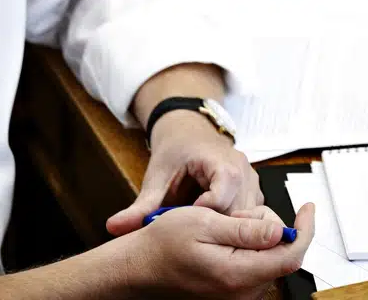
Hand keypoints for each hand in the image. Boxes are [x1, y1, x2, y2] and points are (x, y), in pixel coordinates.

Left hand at [107, 111, 261, 234]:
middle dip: (215, 230)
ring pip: (247, 219)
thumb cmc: (175, 151)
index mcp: (224, 166)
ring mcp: (253, 182)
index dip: (202, 220)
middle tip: (190, 237)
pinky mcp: (253, 192)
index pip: (222, 203)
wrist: (188, 129)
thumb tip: (114, 227)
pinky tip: (213, 230)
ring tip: (201, 234)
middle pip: (238, 215)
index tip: (182, 226)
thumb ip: (140, 207)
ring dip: (224, 229)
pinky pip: (250, 216)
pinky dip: (233, 226)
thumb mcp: (156, 178)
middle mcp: (245, 173)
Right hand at [125, 204, 315, 298]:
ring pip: (266, 257)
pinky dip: (246, 246)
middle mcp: (241, 292)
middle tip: (235, 215)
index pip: (290, 255)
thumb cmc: (163, 244)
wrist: (139, 266)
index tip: (308, 208)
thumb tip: (279, 231)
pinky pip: (253, 265)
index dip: (305, 230)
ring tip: (221, 227)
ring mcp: (236, 295)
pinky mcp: (231, 292)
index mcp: (237, 274)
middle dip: (267, 226)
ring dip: (253, 235)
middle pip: (279, 253)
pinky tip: (222, 239)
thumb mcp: (204, 223)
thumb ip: (245, 230)